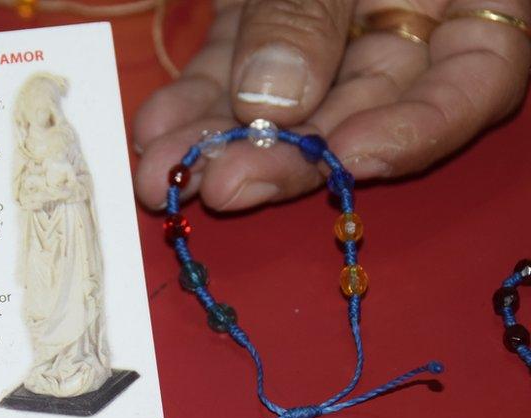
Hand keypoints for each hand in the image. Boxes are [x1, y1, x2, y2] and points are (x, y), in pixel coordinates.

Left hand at [133, 0, 529, 210]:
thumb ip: (313, 6)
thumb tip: (275, 101)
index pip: (471, 81)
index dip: (419, 129)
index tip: (350, 160)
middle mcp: (405, 11)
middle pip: (362, 104)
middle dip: (288, 154)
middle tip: (218, 188)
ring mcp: (331, 16)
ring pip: (288, 96)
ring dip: (222, 138)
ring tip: (161, 174)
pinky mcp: (266, 10)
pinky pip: (236, 63)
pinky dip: (197, 97)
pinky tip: (158, 127)